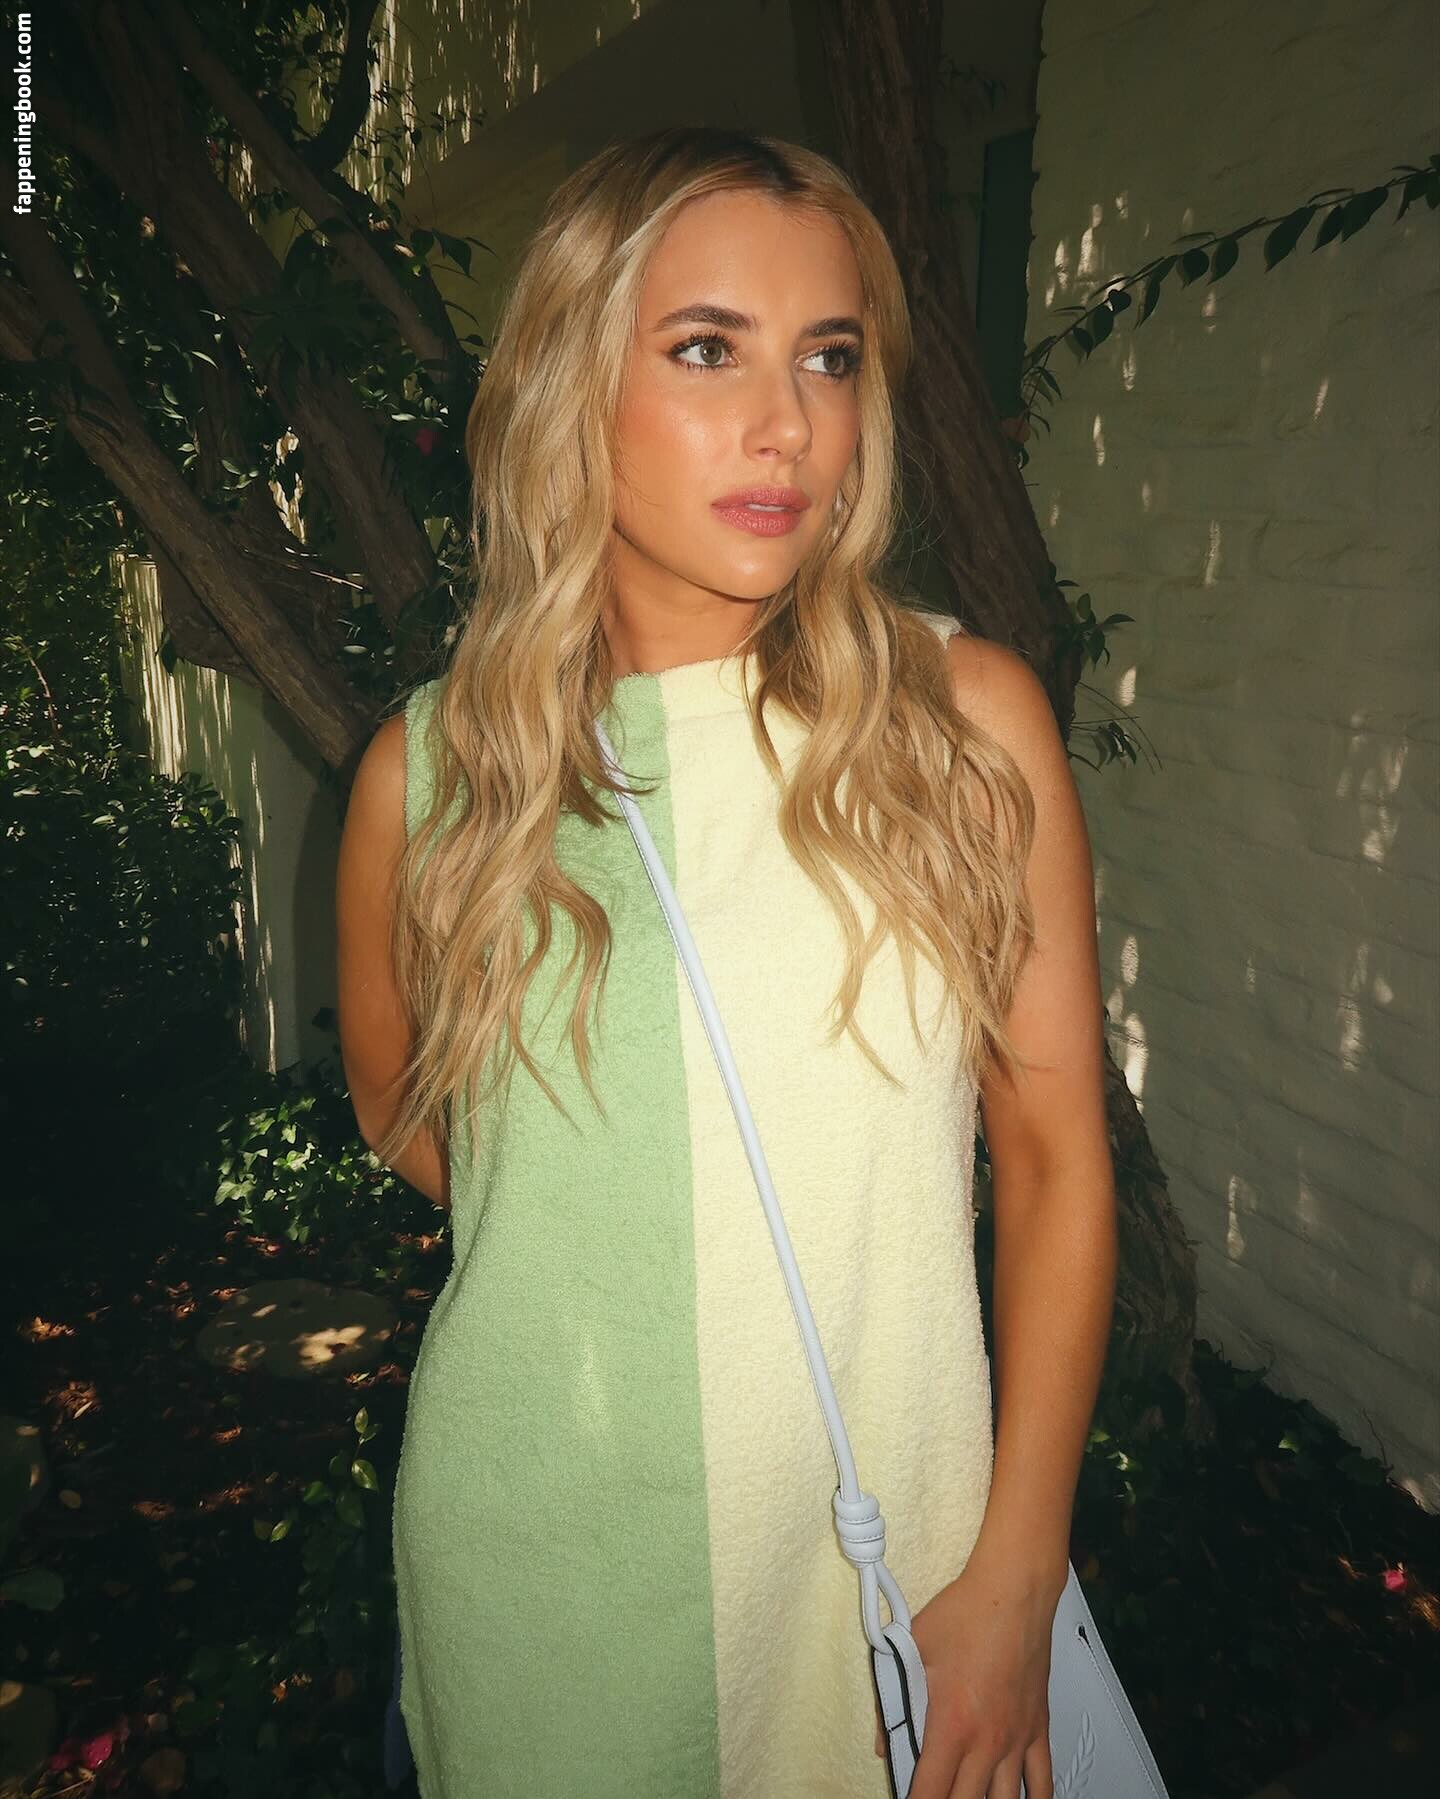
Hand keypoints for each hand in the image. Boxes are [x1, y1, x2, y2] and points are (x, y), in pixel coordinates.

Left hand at [871, 1548, 1060, 1798]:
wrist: (1012, 1591)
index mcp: (952, 1726)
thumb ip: (889, 1700)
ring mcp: (1016, 1739)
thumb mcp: (911, 1650)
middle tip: (935, 1794)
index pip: (930, 1792)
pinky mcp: (1038, 1728)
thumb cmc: (965, 1615)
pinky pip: (1042, 1781)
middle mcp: (987, 1741)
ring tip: (968, 1796)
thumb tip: (882, 1741)